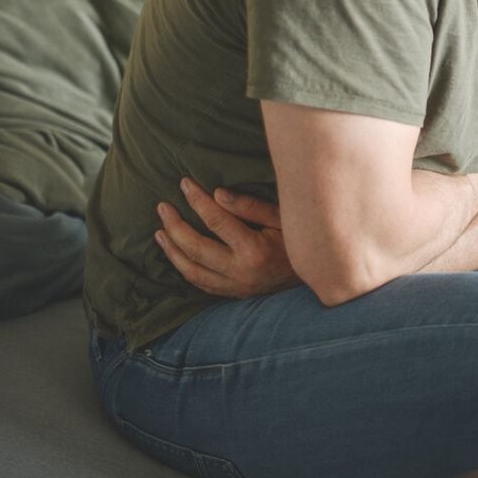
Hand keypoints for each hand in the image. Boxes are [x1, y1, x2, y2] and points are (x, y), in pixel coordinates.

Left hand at [154, 178, 299, 298]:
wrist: (317, 277)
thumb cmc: (300, 241)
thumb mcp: (283, 218)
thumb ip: (250, 207)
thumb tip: (216, 194)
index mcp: (254, 250)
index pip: (216, 221)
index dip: (197, 200)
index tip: (184, 183)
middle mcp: (240, 272)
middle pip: (196, 248)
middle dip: (175, 226)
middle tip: (162, 207)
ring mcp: (235, 286)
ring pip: (192, 270)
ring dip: (172, 251)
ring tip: (160, 232)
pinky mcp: (233, 294)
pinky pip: (201, 283)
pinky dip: (185, 269)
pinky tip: (176, 255)